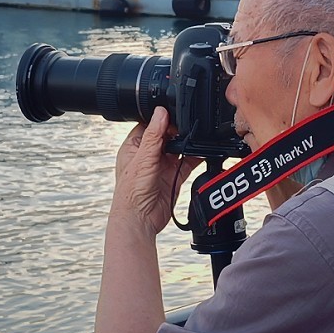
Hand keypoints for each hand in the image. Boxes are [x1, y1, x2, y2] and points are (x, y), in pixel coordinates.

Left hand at [109, 107, 201, 237]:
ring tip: (197, 137)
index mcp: (134, 146)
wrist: (140, 220)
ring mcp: (161, 166)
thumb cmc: (131, 193)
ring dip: (187, 144)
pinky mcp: (173, 177)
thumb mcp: (143, 159)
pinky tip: (202, 151)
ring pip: (178, 148)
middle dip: (178, 131)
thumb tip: (160, 112)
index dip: (162, 119)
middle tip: (189, 126)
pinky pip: (187, 163)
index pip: (149, 125)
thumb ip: (153, 136)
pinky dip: (195, 157)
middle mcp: (148, 155)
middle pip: (167, 135)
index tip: (174, 113)